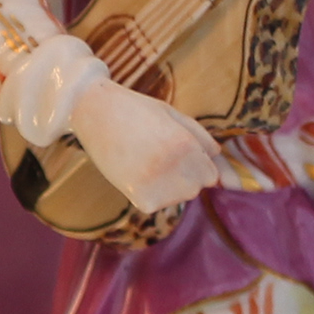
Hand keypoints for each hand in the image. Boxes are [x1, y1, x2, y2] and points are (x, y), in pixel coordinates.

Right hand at [69, 79, 221, 216]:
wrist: (94, 110)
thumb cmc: (136, 110)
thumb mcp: (174, 115)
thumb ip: (200, 137)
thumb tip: (220, 159)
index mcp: (186, 144)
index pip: (210, 176)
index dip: (196, 166)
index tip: (177, 154)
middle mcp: (174, 165)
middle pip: (194, 189)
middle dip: (183, 176)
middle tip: (158, 156)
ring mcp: (155, 182)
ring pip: (176, 198)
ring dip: (166, 186)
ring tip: (145, 162)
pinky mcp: (137, 195)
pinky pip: (154, 204)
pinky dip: (147, 194)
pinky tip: (134, 173)